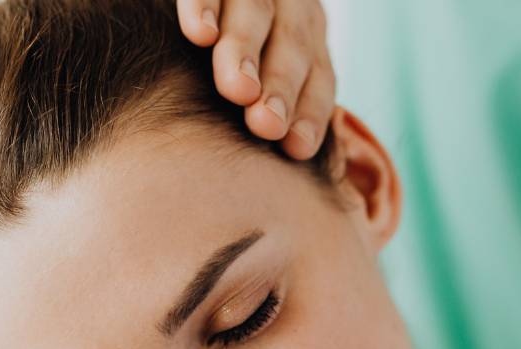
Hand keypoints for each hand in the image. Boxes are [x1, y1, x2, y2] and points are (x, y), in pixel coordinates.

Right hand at [177, 0, 336, 159]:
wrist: (227, 3)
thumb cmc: (249, 64)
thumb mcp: (273, 79)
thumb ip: (283, 111)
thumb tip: (292, 161)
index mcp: (309, 41)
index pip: (319, 79)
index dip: (311, 112)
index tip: (296, 149)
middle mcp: (290, 8)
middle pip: (292, 46)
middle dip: (280, 86)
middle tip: (265, 124)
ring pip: (255, 12)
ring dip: (245, 51)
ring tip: (237, 90)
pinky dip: (204, 6)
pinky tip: (200, 34)